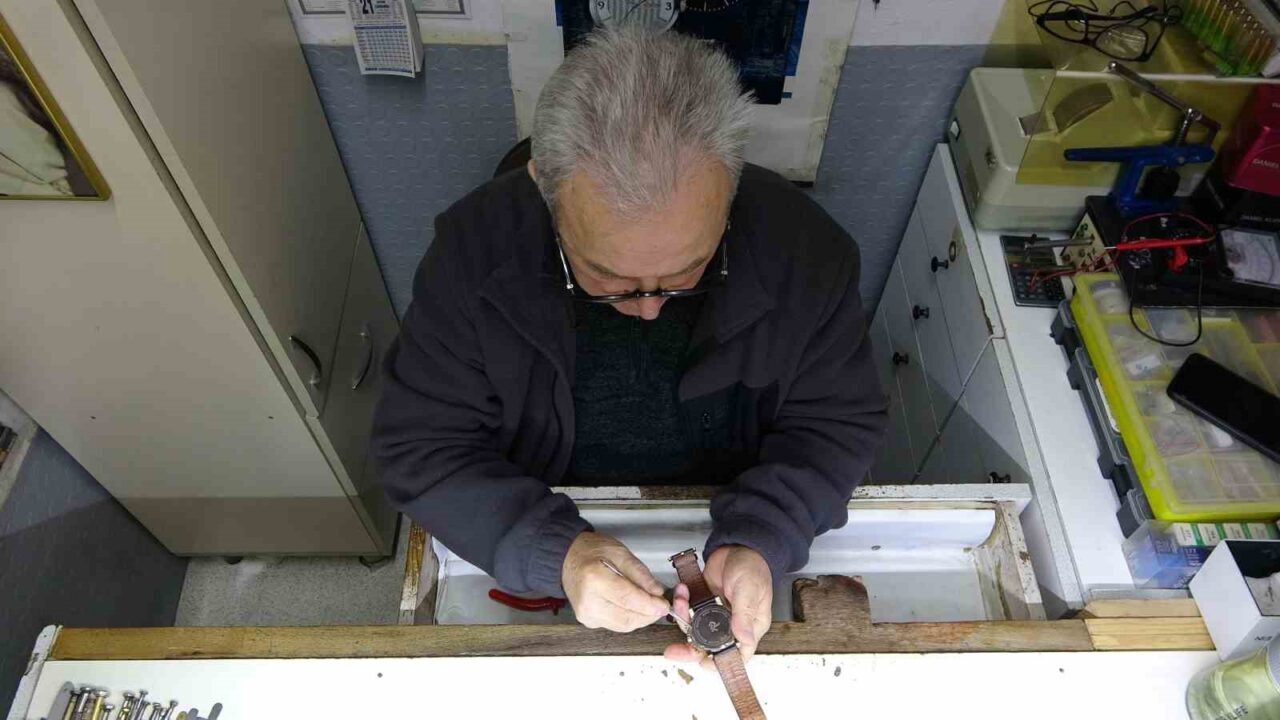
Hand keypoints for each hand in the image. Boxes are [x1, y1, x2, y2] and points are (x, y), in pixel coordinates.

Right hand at [562, 531, 669, 631]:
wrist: (567, 558)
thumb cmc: (591, 551)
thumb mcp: (619, 552)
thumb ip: (640, 572)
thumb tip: (657, 592)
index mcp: (594, 579)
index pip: (627, 599)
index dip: (649, 605)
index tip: (665, 604)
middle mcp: (587, 601)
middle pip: (627, 618)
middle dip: (649, 614)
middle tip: (662, 605)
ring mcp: (586, 614)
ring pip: (624, 626)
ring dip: (641, 618)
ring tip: (650, 605)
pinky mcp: (588, 621)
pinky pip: (616, 625)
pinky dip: (630, 618)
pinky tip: (634, 607)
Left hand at [664, 545, 772, 671]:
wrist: (738, 545)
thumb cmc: (753, 566)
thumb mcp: (750, 590)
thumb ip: (744, 615)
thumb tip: (744, 639)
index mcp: (749, 626)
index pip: (737, 654)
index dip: (720, 662)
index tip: (702, 663)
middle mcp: (731, 624)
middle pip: (709, 646)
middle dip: (689, 648)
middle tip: (673, 650)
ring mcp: (715, 613)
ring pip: (694, 629)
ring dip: (682, 617)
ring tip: (681, 599)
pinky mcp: (703, 602)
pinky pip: (687, 610)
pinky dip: (680, 602)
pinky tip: (682, 590)